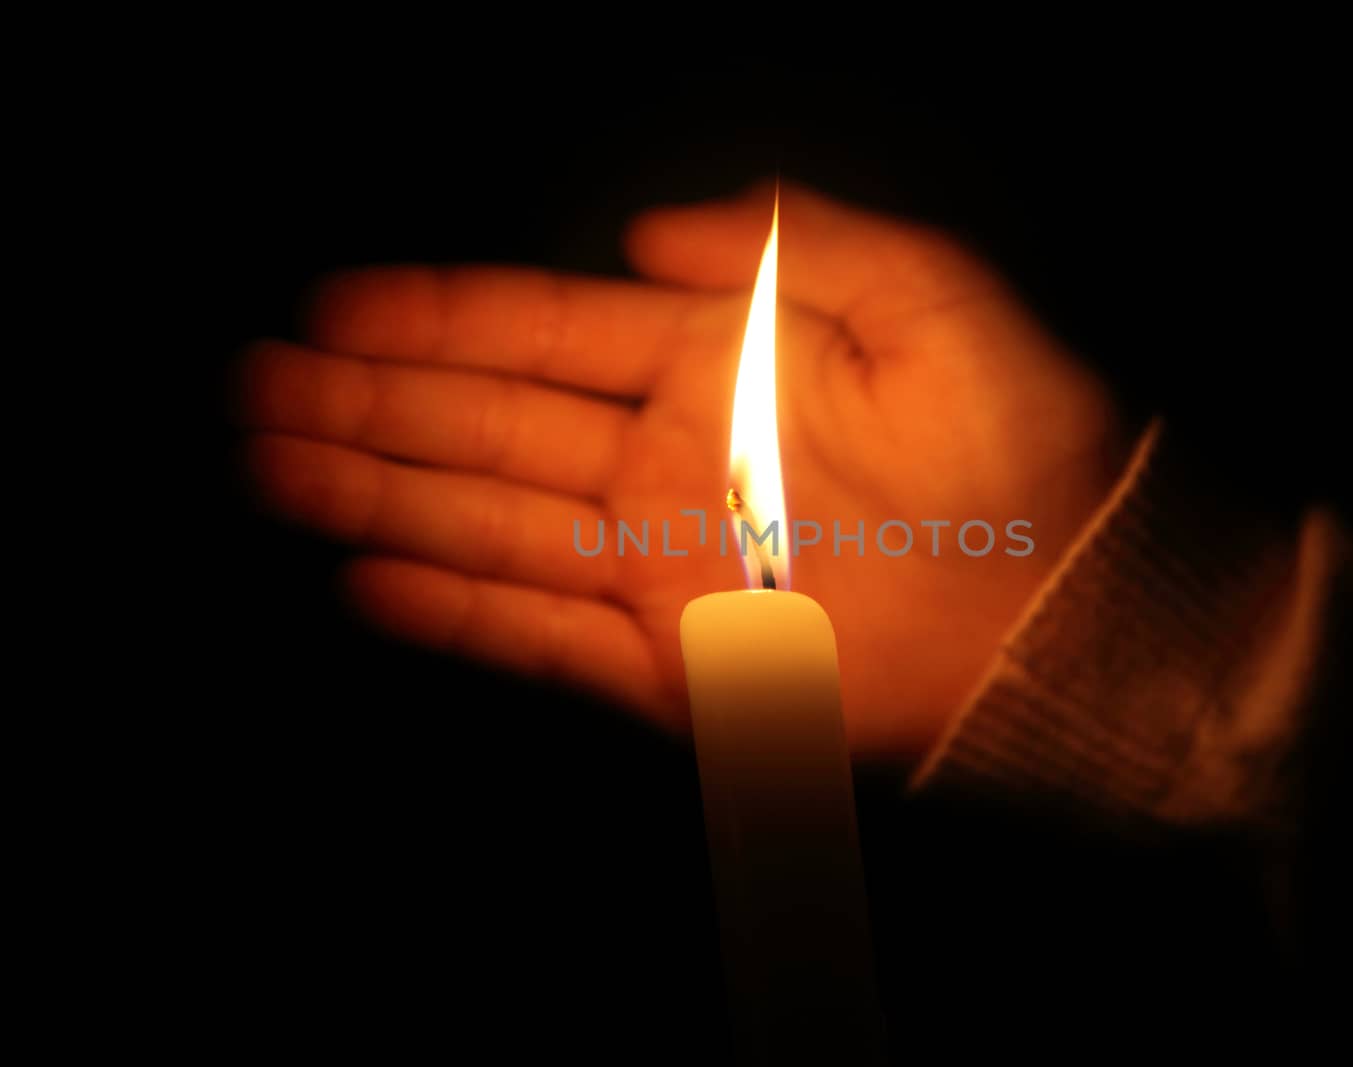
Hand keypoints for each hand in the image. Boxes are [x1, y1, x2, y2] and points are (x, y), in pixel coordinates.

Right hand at [240, 183, 1125, 759]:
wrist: (1069, 601)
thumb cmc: (1019, 439)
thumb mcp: (925, 296)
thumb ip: (791, 243)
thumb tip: (641, 231)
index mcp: (715, 368)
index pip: (544, 335)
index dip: (435, 318)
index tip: (331, 303)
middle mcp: (669, 465)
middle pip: (488, 428)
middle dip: (368, 404)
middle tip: (255, 382)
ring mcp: (664, 567)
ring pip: (491, 525)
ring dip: (379, 495)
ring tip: (273, 462)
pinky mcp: (678, 666)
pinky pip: (544, 637)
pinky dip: (458, 612)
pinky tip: (370, 576)